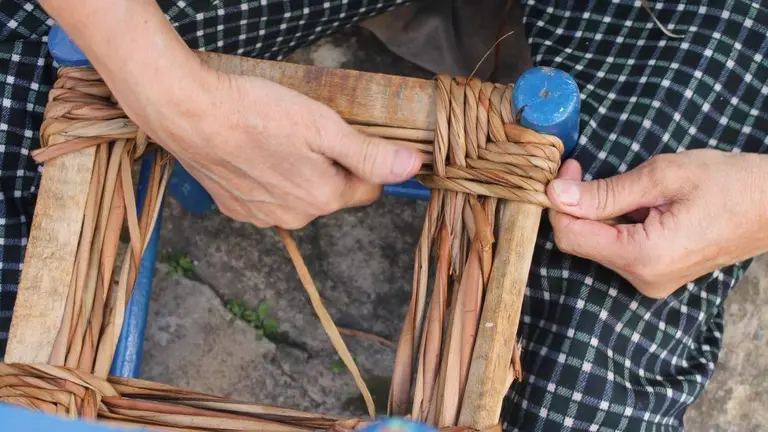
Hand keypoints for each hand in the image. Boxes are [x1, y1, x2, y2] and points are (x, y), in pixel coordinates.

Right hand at [139, 68, 422, 228]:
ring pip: (299, 196)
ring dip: (296, 172)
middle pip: (332, 193)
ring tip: (275, 139)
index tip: (342, 136)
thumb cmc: (257, 113)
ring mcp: (262, 217)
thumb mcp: (324, 126)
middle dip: (329, 167)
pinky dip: (266, 178)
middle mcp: (295, 217)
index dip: (362, 160)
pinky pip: (267, 198)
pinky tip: (252, 152)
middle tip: (305, 133)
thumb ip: (370, 153)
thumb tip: (413, 167)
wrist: (190, 115)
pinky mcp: (235, 209)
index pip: (368, 189)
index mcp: (323, 198)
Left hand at [546, 149, 767, 297]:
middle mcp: (642, 279)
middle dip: (575, 205)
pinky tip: (634, 202)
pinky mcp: (657, 275)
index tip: (569, 169)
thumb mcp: (662, 176)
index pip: (570, 236)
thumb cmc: (728, 184)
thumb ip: (605, 192)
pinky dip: (614, 223)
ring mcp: (650, 281)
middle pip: (581, 242)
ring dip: (596, 213)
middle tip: (584, 169)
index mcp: (643, 257)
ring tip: (622, 185)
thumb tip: (556, 194)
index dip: (559, 202)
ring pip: (597, 245)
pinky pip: (618, 249)